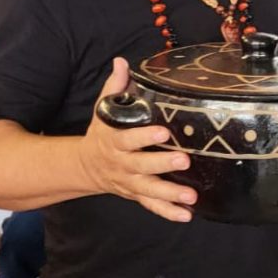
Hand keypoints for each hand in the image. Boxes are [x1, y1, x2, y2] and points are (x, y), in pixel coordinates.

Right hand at [80, 58, 197, 221]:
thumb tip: (121, 61)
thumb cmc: (102, 134)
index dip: (145, 136)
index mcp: (114, 141)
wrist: (86, 166)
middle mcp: (122, 164)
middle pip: (142, 166)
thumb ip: (115, 86)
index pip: (129, 139)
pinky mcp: (136, 195)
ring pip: (149, 190)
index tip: (163, 131)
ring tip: (191, 197)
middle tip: (185, 160)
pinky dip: (168, 212)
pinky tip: (187, 215)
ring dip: (170, 194)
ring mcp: (130, 182)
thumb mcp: (103, 110)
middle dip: (162, 164)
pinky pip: (152, 206)